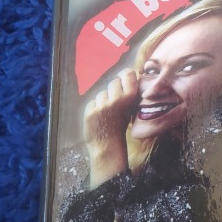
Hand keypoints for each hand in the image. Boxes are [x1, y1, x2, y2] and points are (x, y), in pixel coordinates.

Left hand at [83, 69, 137, 188]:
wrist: (107, 146)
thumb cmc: (120, 127)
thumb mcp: (130, 110)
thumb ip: (129, 94)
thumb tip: (128, 75)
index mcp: (129, 99)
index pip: (128, 75)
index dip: (126, 75)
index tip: (125, 77)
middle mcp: (115, 100)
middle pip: (114, 82)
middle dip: (114, 89)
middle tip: (115, 102)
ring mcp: (101, 105)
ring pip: (102, 92)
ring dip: (104, 99)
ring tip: (107, 113)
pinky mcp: (90, 110)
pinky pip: (92, 101)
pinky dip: (94, 107)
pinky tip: (98, 117)